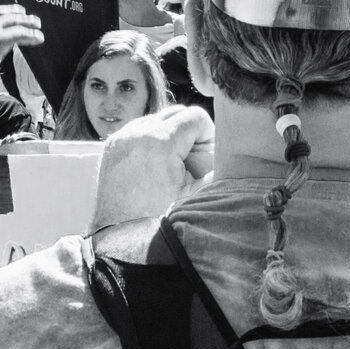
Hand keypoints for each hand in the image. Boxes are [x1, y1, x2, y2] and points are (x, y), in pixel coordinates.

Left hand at [91, 104, 215, 227]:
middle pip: (177, 113)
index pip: (195, 116)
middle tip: (191, 160)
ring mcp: (122, 137)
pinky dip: (150, 140)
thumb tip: (237, 161)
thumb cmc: (157, 217)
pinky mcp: (112, 145)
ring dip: (170, 134)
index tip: (206, 154)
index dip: (207, 133)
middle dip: (189, 132)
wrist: (120, 235)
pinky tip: (154, 165)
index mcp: (161, 142)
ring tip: (172, 164)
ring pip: (157, 119)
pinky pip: (138, 130)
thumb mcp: (194, 196)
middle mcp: (138, 133)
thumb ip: (215, 172)